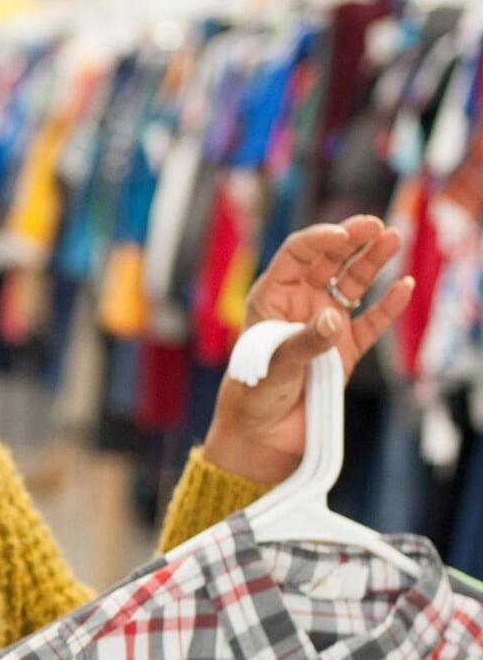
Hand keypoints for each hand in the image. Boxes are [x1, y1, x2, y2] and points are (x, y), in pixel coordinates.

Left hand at [202, 215, 414, 488]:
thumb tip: (335, 319)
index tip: (341, 236)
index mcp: (272, 297)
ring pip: (353, 285)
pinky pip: (372, 321)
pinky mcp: (346, 349)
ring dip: (372, 263)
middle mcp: (299, 304)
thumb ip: (305, 343)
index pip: (296, 256)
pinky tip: (405, 287)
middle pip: (328, 262)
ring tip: (393, 238)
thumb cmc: (254, 394)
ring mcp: (325, 324)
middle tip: (375, 225)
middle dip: (351, 241)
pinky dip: (388, 306)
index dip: (318, 241)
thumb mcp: (274, 366)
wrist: (263, 434)